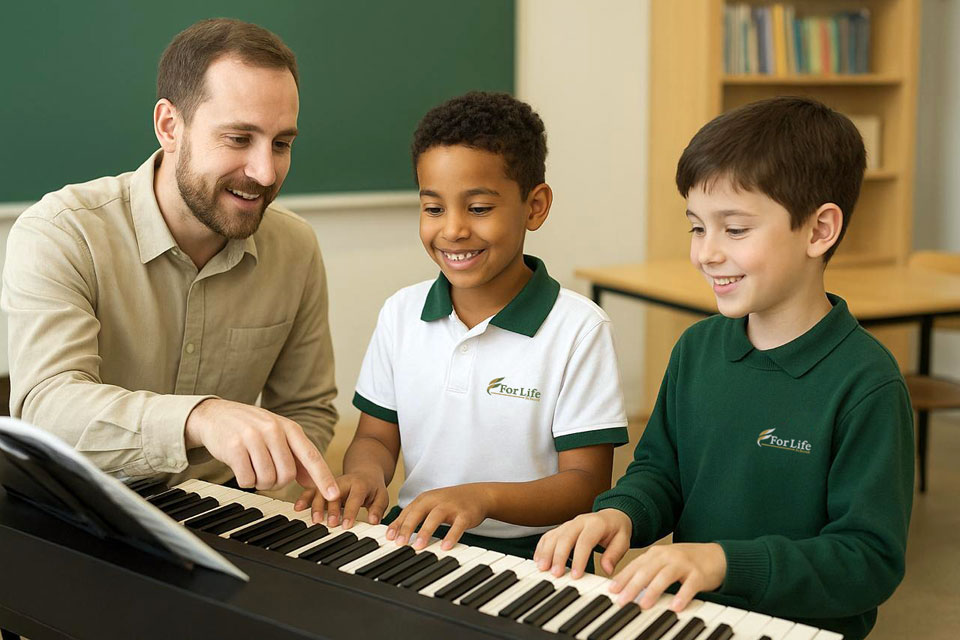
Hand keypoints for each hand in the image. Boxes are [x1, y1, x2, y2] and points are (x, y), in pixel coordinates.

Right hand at [184, 398, 337, 497]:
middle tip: (267, 473)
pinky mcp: (233, 447)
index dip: (323, 478)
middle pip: (287, 474)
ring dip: (260, 482)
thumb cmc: (251, 428)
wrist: (215, 415)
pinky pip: (247, 480)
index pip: (311, 456)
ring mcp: (253, 437)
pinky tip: (240, 466)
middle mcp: (274, 430)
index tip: (334, 495)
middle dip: (278, 482)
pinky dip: (245, 480)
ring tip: (253, 467)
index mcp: (290, 428)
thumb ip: (296, 457)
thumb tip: (311, 482)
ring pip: (267, 479)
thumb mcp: (278, 435)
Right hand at [294, 469, 387, 528]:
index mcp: (360, 484)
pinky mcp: (322, 486)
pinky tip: (298, 508)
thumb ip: (378, 508)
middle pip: (335, 494)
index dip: (350, 511)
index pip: (355, 497)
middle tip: (331, 524)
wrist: (364, 472)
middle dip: (332, 509)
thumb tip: (373, 521)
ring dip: (317, 506)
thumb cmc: (373, 488)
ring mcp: (331, 483)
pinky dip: (304, 498)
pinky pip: (311, 490)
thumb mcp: (382, 496)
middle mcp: (343, 482)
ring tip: (315, 520)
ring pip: (321, 492)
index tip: (346, 525)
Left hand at [385, 484, 491, 550]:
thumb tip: (393, 534)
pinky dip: (451, 536)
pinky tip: (445, 547)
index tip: (389, 538)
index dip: (397, 524)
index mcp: (425, 499)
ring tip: (418, 546)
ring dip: (426, 531)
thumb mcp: (430, 505)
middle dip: (407, 527)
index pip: (407, 512)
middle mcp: (436, 500)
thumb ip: (413, 517)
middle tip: (399, 543)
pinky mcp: (465, 514)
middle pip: (418, 512)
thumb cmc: (450, 502)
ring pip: (435, 517)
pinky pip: (457, 526)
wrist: (478, 495)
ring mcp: (451, 506)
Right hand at [534, 509, 632, 577]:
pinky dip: (542, 547)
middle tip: (555, 574)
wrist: (612, 514)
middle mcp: (580, 521)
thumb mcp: (623, 541)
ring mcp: (569, 523)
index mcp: (596, 524)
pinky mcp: (562, 528)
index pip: (585, 541)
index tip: (575, 576)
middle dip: (558, 556)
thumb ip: (614, 554)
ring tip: (542, 568)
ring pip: (553, 536)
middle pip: (565, 537)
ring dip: (546, 552)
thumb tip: (607, 569)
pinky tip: (538, 560)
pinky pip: (548, 536)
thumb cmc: (616, 530)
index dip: (579, 558)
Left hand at [607, 543, 726, 609]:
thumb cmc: (686, 562)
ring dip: (653, 591)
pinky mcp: (699, 574)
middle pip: (646, 571)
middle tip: (622, 600)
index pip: (635, 566)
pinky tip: (675, 607)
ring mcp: (683, 564)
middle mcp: (668, 556)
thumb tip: (626, 589)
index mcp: (656, 553)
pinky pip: (689, 586)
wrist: (717, 555)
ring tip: (644, 604)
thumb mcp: (664, 562)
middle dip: (632, 586)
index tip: (611, 591)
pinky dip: (682, 596)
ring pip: (664, 577)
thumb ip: (647, 572)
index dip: (623, 578)